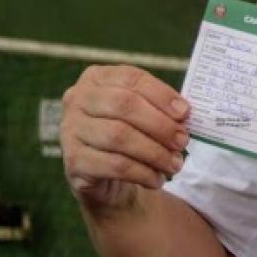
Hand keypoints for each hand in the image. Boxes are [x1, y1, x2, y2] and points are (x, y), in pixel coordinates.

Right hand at [61, 65, 190, 210]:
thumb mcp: (144, 113)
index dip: (162, 95)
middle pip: (123, 105)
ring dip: (154, 152)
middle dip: (160, 125)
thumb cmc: (131, 133)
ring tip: (175, 164)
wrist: (106, 175)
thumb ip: (162, 108)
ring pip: (118, 137)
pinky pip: (113, 165)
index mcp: (97, 78)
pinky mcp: (73, 161)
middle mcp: (77, 99)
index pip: (131, 79)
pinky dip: (142, 173)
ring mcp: (71, 130)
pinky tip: (156, 179)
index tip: (185, 113)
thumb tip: (183, 114)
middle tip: (182, 141)